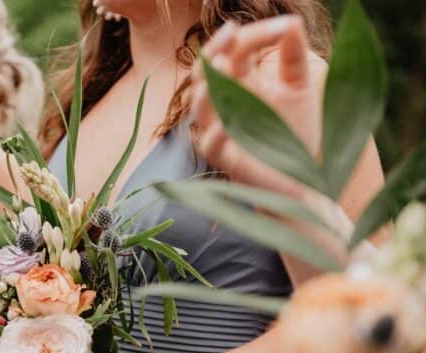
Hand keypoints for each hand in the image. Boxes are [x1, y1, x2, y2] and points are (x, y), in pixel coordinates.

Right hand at [190, 16, 323, 196]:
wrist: (304, 180)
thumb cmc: (296, 134)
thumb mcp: (299, 88)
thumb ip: (293, 56)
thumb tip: (292, 21)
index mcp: (240, 84)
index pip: (234, 51)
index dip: (254, 35)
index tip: (283, 27)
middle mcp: (225, 105)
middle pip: (205, 73)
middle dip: (214, 50)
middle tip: (232, 31)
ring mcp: (221, 132)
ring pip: (199, 108)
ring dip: (206, 88)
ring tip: (221, 67)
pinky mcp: (227, 161)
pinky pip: (210, 146)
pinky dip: (215, 135)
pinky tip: (226, 125)